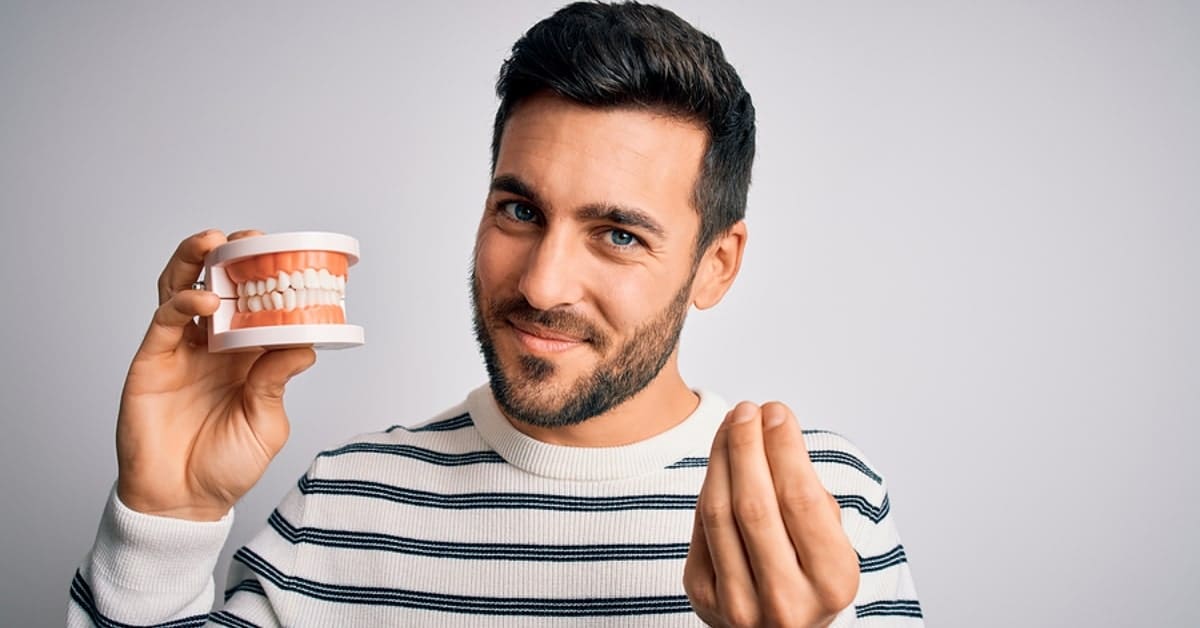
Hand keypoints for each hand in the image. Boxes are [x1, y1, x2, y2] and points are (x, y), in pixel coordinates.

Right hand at [115, 229, 315, 520]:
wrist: (183, 503)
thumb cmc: (226, 467)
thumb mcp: (266, 423)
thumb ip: (278, 382)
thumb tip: (307, 344)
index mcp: (246, 356)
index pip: (256, 305)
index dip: (268, 279)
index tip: (289, 256)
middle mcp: (212, 346)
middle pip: (217, 286)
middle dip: (231, 258)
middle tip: (250, 240)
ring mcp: (179, 351)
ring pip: (183, 290)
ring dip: (196, 261)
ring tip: (215, 242)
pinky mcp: (151, 362)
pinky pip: (164, 321)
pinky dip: (182, 304)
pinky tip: (203, 300)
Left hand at [683, 402, 859, 626]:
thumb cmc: (810, 576)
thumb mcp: (832, 544)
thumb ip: (809, 496)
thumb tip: (771, 427)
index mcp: (832, 583)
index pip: (801, 500)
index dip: (784, 448)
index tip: (777, 412)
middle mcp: (786, 601)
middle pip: (754, 504)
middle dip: (747, 446)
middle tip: (748, 410)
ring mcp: (739, 604)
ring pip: (719, 512)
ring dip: (722, 457)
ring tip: (731, 424)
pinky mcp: (702, 597)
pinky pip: (701, 527)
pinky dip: (710, 485)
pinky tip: (720, 459)